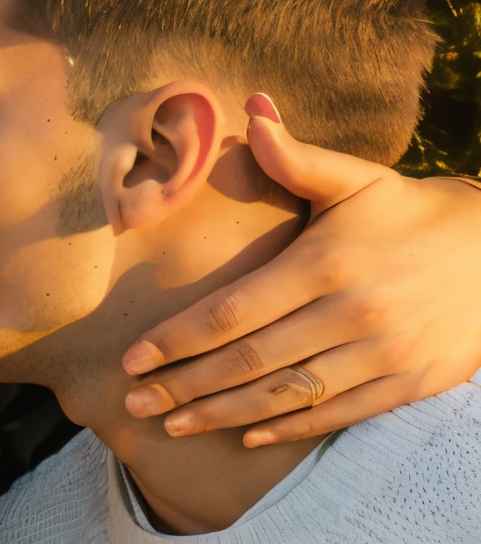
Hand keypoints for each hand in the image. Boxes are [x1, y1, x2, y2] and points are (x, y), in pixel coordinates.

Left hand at [120, 96, 480, 446]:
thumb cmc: (410, 212)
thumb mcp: (356, 179)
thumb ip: (295, 157)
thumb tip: (252, 108)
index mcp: (324, 262)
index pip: (233, 311)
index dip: (178, 338)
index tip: (133, 357)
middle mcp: (350, 313)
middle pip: (249, 360)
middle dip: (185, 385)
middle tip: (133, 401)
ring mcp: (380, 354)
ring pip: (286, 395)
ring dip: (222, 415)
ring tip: (173, 424)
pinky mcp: (407, 383)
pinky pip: (334, 415)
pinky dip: (286, 428)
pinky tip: (243, 435)